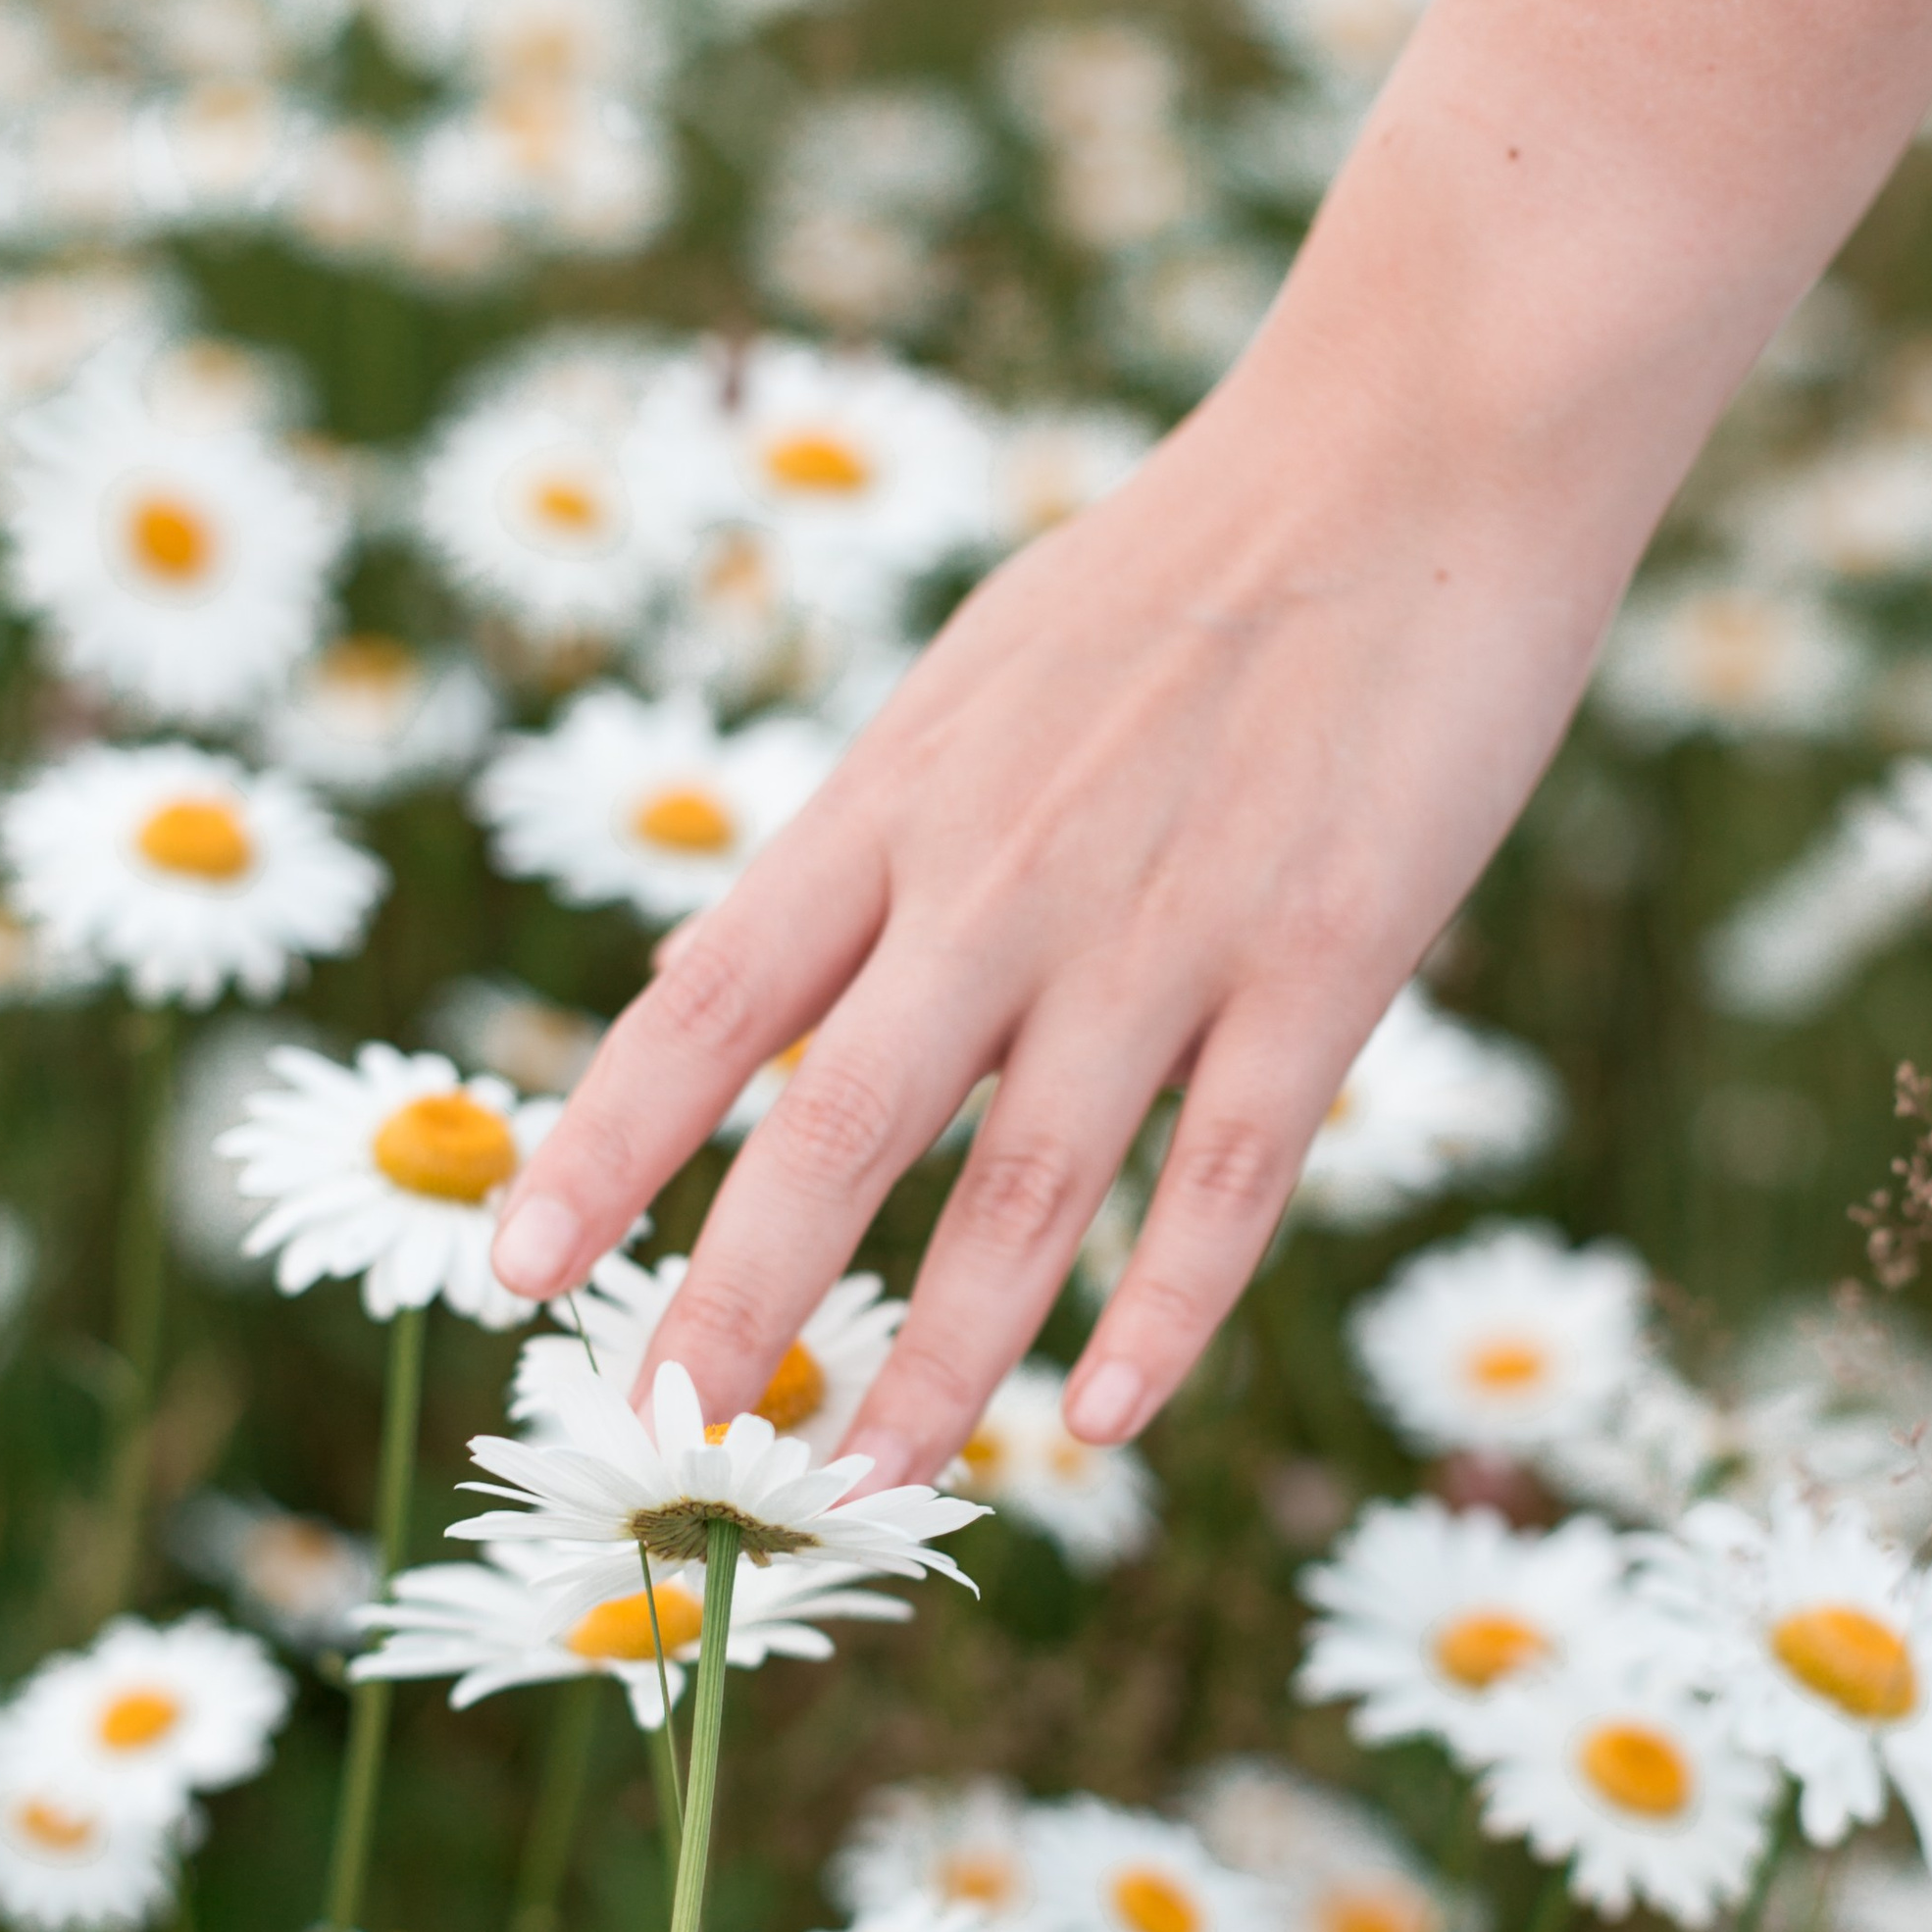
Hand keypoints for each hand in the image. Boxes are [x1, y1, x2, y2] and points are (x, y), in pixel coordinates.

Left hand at [488, 296, 1649, 1492]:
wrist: (1419, 447)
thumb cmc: (1186, 567)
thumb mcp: (967, 677)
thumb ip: (855, 841)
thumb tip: (708, 967)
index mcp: (900, 797)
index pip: (708, 1001)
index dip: (603, 1146)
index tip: (512, 1270)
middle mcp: (1001, 876)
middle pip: (834, 1129)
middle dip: (735, 1297)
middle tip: (661, 1432)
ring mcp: (1164, 928)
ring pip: (1021, 1193)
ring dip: (936, 1361)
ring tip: (867, 1485)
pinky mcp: (1327, 964)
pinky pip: (1226, 1179)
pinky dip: (1162, 1315)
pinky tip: (1101, 1419)